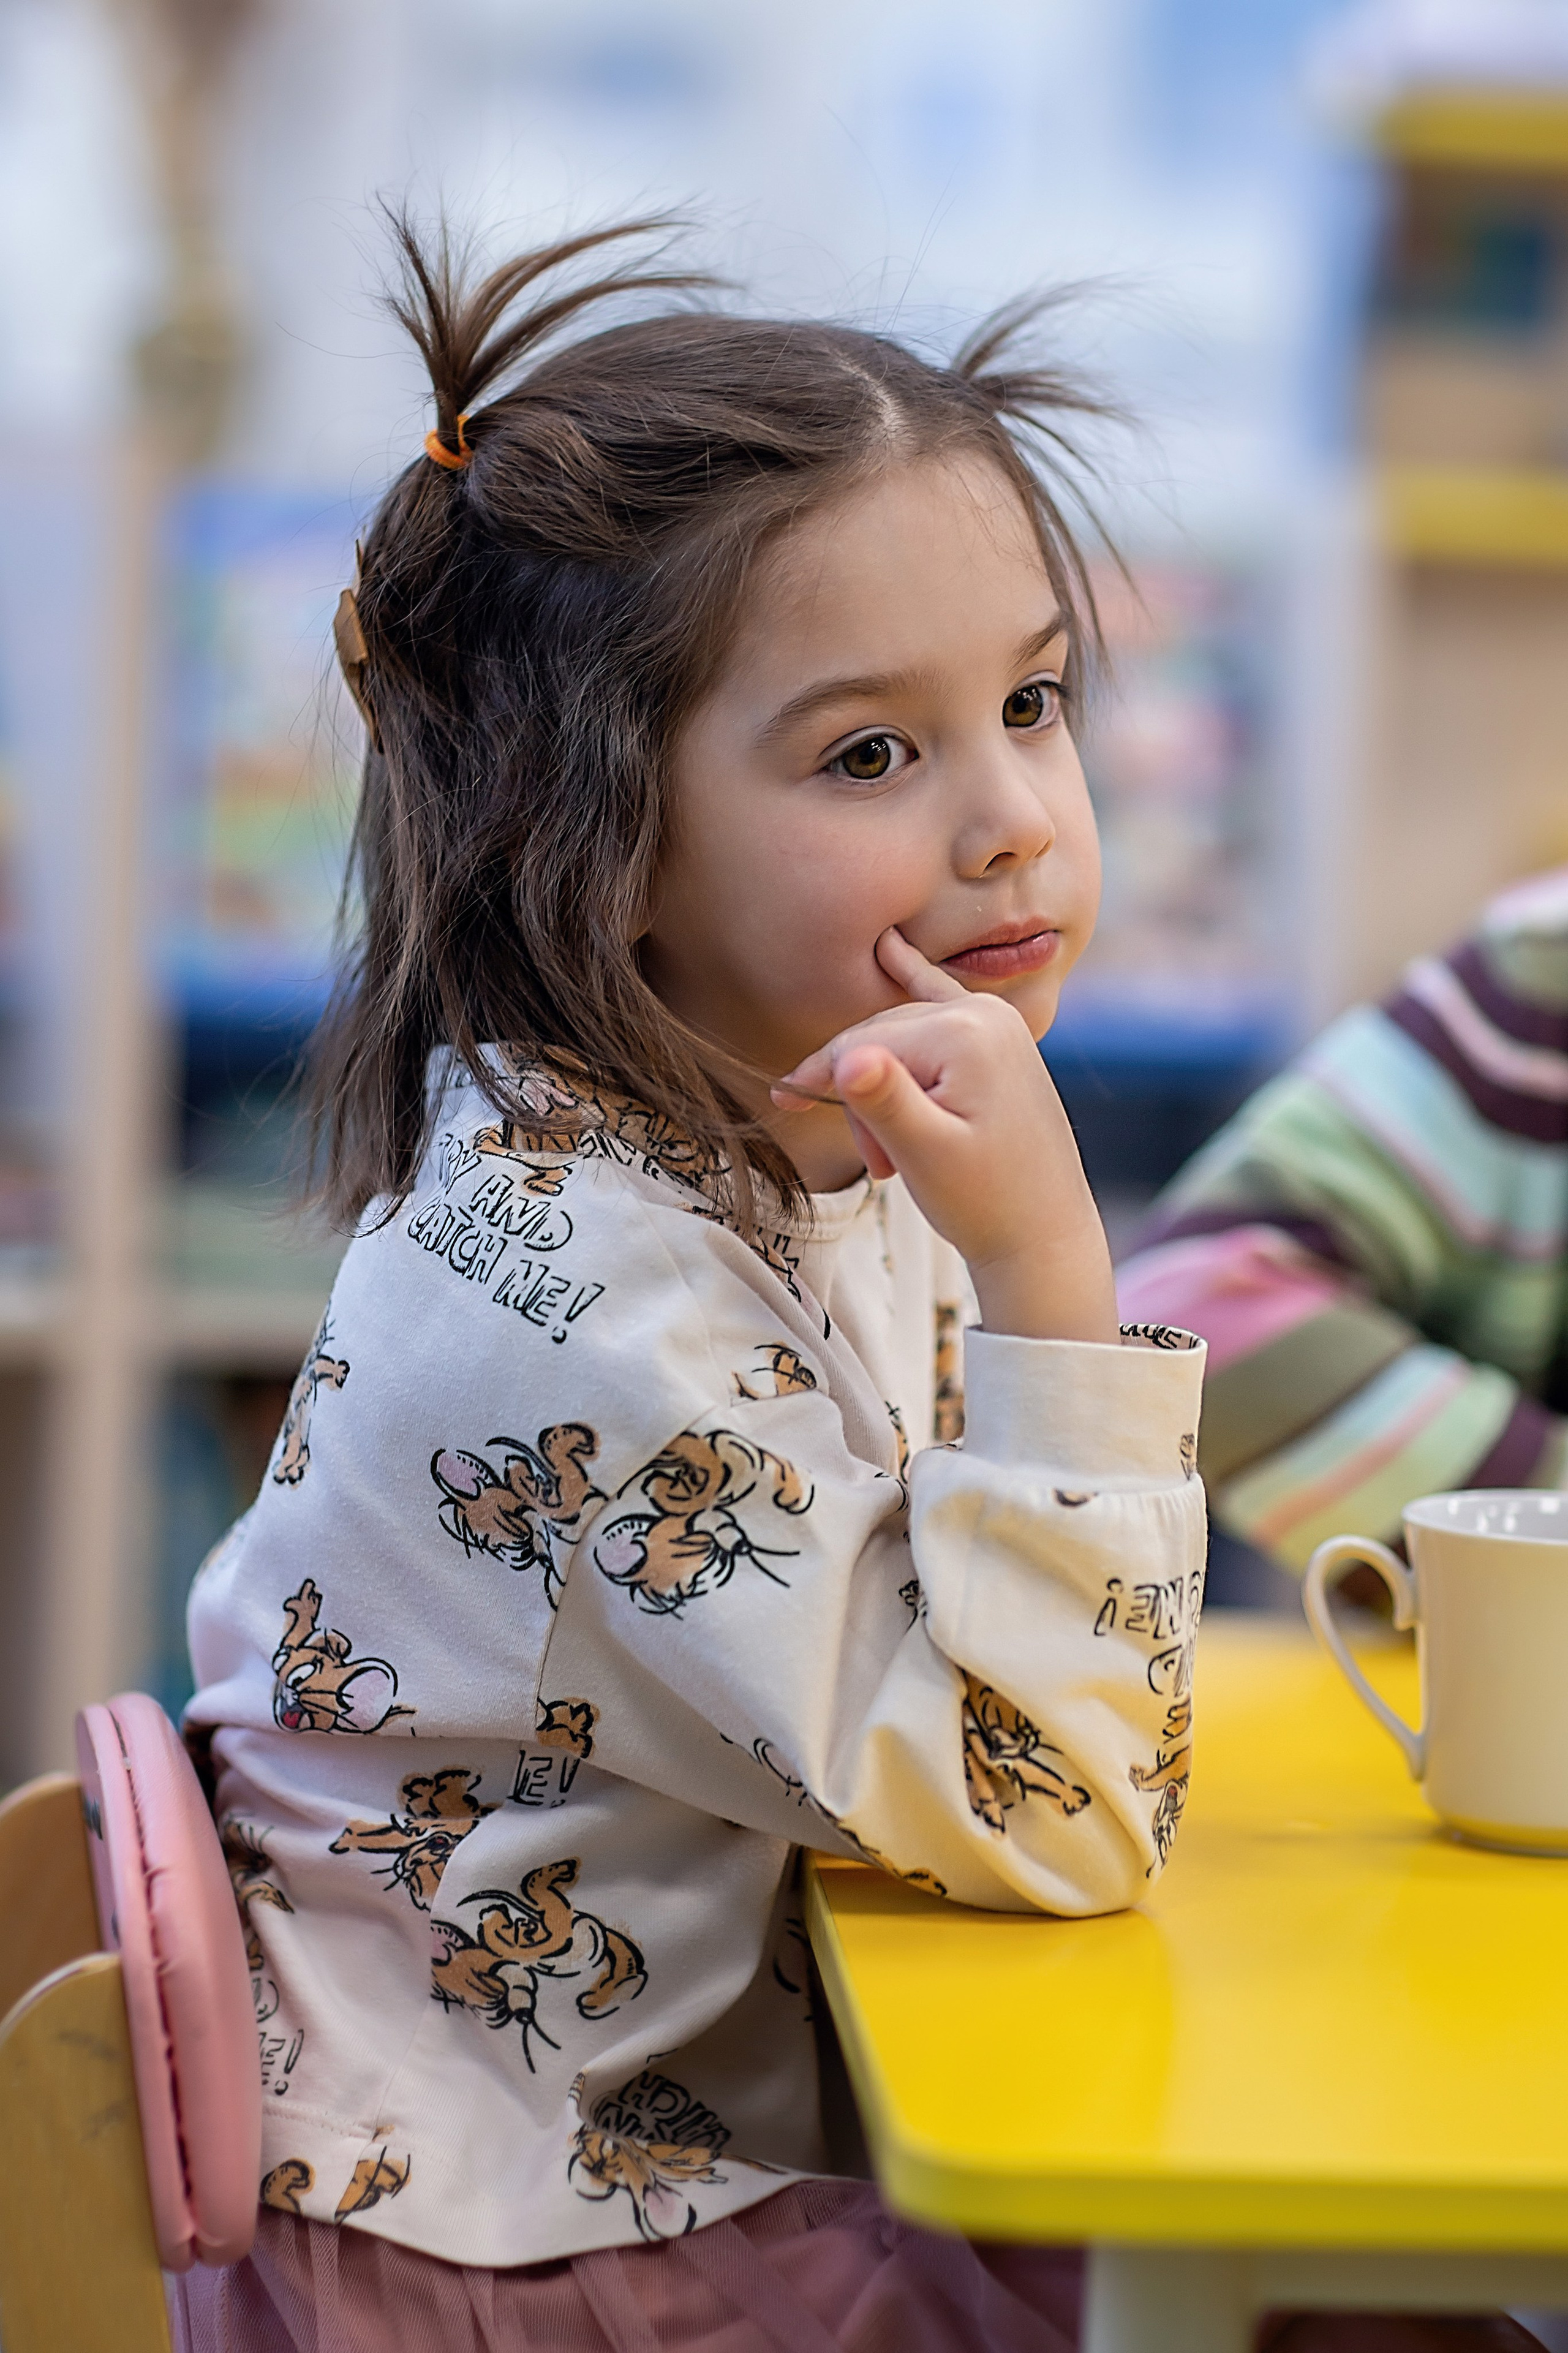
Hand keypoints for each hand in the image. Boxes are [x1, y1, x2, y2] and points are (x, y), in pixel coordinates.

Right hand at [772, 929, 1117, 1343]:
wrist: (1044, 1237)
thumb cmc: (985, 1203)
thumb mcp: (926, 1156)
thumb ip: (886, 1101)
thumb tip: (848, 1059)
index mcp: (966, 1034)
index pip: (863, 1046)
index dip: (819, 1079)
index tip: (782, 1104)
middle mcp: (987, 1014)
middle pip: (881, 1039)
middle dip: (862, 1101)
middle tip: (877, 1165)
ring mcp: (998, 1024)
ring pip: (902, 1039)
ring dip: (883, 1091)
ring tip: (896, 1156)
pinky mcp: (1001, 1041)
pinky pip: (942, 1001)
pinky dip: (913, 978)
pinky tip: (889, 947)